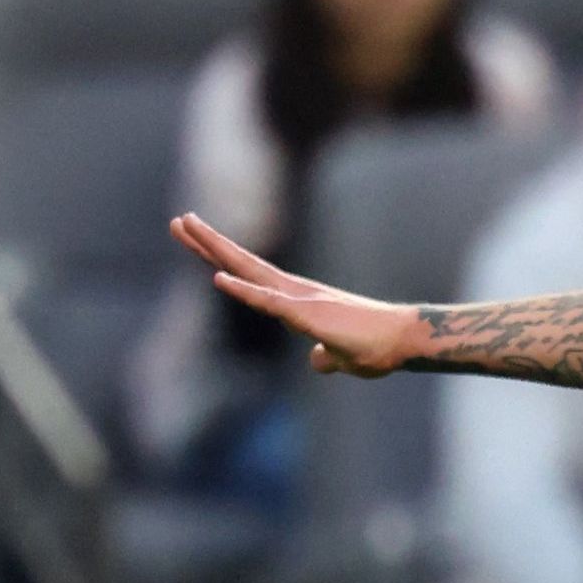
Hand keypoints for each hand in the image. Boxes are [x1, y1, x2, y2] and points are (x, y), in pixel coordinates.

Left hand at [176, 215, 428, 377]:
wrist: (404, 342)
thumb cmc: (377, 348)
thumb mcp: (341, 356)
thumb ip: (324, 357)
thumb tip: (316, 361)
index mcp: (297, 301)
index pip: (252, 277)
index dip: (223, 260)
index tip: (198, 242)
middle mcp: (294, 292)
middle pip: (242, 262)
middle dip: (208, 242)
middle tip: (178, 221)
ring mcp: (299, 300)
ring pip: (248, 270)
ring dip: (215, 248)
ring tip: (185, 224)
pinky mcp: (307, 315)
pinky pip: (268, 302)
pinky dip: (243, 289)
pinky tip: (218, 278)